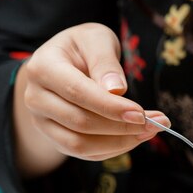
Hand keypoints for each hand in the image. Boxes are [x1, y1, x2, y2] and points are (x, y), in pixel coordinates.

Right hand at [13, 22, 169, 176]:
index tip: (141, 113)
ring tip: (150, 131)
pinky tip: (135, 137)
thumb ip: (105, 61)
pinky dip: (113, 148)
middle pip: (80, 123)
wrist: (62, 62)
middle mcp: (35, 98)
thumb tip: (117, 90)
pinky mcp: (55, 138)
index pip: (77, 93)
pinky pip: (85, 154)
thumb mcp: (96, 39)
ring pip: (80, 145)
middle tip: (157, 122)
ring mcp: (42, 122)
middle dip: (121, 127)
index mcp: (42, 68)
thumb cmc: (83, 47)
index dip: (110, 107)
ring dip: (120, 143)